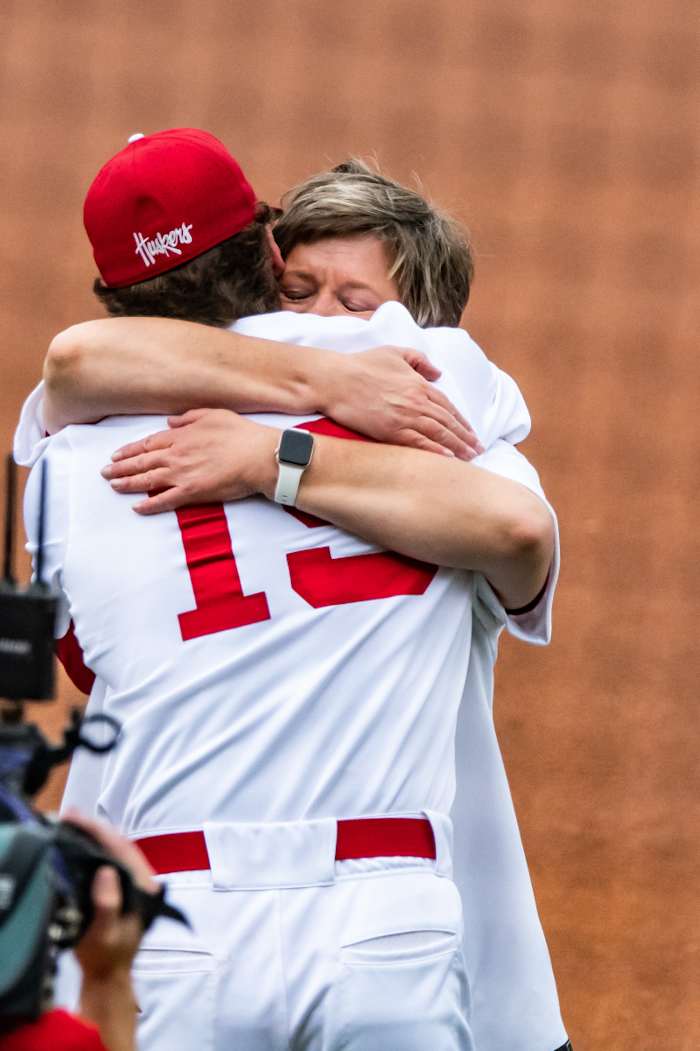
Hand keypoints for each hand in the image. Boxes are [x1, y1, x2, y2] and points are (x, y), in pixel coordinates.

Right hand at [65, 810, 157, 980]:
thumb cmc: (107, 957)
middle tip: (71, 816)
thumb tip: (106, 871)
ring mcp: (136, 883)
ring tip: (74, 823)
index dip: (100, 832)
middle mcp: (144, 880)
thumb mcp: (104, 935)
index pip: (123, 849)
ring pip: (118, 849)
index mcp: (143, 888)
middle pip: (121, 844)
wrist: (110, 976)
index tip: (78, 820)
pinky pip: (114, 858)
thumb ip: (107, 906)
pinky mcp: (126, 887)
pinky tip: (84, 842)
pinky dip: (99, 847)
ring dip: (98, 835)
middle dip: (97, 828)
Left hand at [102, 409, 279, 514]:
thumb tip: (170, 423)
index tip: (117, 454)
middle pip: (142, 461)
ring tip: (113, 486)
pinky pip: (165, 500)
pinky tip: (136, 508)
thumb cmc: (241, 434)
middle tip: (104, 472)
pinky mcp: (192, 492)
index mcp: (182, 436)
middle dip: (121, 467)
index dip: (130, 450)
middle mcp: (177, 454)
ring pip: (147, 480)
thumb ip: (189, 418)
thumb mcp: (214, 415)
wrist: (258, 456)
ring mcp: (182, 474)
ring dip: (128, 483)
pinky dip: (149, 505)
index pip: (148, 443)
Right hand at [320, 346, 483, 458]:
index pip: (447, 406)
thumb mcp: (395, 352)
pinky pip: (419, 443)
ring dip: (457, 446)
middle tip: (478, 449)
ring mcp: (404, 416)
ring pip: (438, 434)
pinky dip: (436, 451)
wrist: (336, 379)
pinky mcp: (390, 430)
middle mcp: (416, 401)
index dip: (462, 420)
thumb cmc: (362, 364)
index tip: (471, 432)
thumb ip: (419, 360)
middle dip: (465, 437)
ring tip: (469, 457)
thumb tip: (438, 373)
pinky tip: (448, 458)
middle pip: (448, 422)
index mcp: (418, 384)